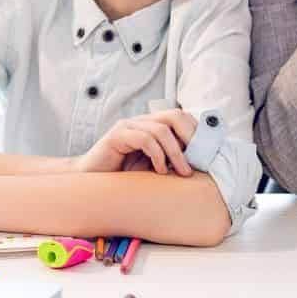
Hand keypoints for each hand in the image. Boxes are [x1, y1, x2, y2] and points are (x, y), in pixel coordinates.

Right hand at [75, 109, 197, 175]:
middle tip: (199, 160)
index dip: (196, 132)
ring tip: (182, 172)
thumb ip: (170, 160)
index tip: (208, 154)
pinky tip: (159, 171)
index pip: (181, 117)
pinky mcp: (116, 136)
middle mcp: (141, 121)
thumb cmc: (121, 177)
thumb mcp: (152, 167)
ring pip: (162, 129)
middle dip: (191, 137)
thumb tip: (198, 164)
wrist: (88, 182)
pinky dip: (157, 155)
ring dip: (177, 153)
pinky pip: (144, 138)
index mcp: (151, 125)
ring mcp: (128, 126)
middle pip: (174, 116)